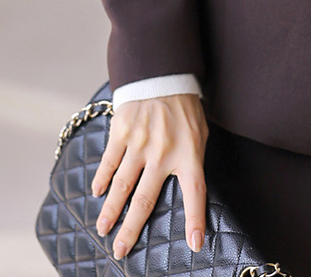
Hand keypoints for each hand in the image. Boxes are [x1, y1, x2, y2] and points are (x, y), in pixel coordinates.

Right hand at [91, 93, 208, 259]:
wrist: (164, 75)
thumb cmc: (184, 109)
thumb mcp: (198, 134)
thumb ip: (191, 161)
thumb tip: (188, 191)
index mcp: (189, 153)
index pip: (195, 192)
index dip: (195, 219)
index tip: (195, 244)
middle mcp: (164, 153)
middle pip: (145, 200)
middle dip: (131, 229)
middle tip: (119, 250)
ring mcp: (140, 143)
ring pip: (121, 186)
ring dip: (110, 210)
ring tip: (103, 228)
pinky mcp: (122, 132)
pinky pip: (109, 162)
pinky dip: (102, 179)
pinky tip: (98, 191)